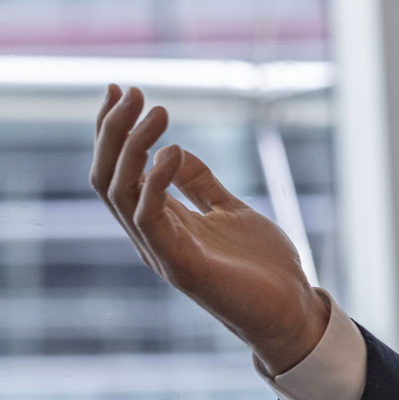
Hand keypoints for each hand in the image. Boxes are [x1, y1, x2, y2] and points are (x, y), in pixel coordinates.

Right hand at [89, 84, 329, 374]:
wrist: (291, 311)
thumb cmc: (261, 266)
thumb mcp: (230, 211)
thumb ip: (200, 185)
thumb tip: (172, 152)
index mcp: (158, 222)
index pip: (119, 170)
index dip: (111, 130)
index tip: (117, 89)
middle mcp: (150, 236)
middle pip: (107, 177)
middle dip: (113, 131)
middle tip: (130, 91)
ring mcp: (161, 252)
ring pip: (119, 194)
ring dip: (132, 147)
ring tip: (157, 110)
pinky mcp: (181, 266)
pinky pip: (151, 220)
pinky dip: (156, 182)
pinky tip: (174, 150)